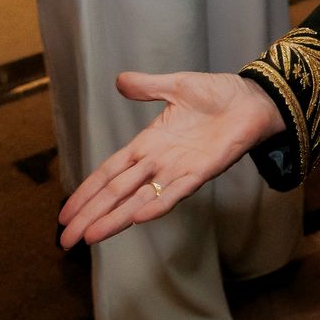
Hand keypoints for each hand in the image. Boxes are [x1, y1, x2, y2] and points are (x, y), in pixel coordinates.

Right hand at [58, 71, 283, 247]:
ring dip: (115, 218)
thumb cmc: (218, 94)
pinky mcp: (202, 172)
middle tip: (65, 240)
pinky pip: (176, 192)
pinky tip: (139, 217)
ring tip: (90, 237)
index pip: (109, 173)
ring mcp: (179, 170)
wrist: (254, 98)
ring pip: (139, 199)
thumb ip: (148, 86)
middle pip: (116, 192)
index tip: (65, 213)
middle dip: (91, 215)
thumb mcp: (177, 85)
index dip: (86, 192)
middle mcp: (159, 162)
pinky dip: (158, 205)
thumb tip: (119, 79)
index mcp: (148, 144)